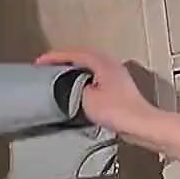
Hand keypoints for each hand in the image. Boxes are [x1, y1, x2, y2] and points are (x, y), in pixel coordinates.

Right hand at [36, 49, 158, 143]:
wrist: (140, 124)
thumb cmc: (116, 110)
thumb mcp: (86, 98)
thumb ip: (74, 88)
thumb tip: (72, 86)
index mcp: (101, 62)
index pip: (73, 54)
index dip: (54, 57)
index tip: (39, 62)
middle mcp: (110, 63)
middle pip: (82, 56)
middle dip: (63, 60)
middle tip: (46, 66)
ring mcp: (116, 74)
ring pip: (89, 65)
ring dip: (73, 68)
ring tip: (58, 75)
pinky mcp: (119, 87)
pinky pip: (95, 75)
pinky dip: (82, 77)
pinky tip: (76, 87)